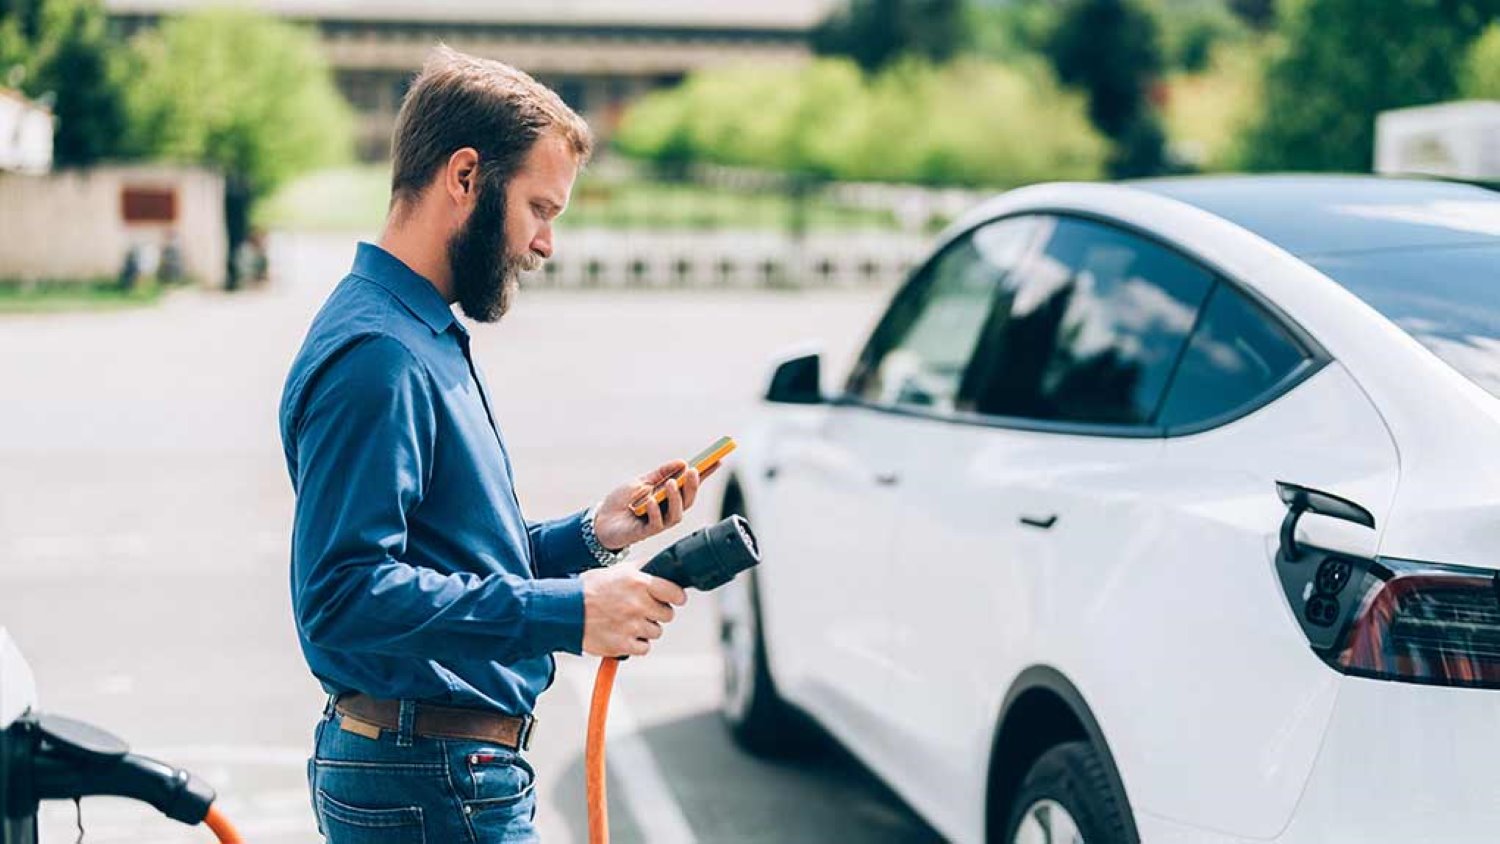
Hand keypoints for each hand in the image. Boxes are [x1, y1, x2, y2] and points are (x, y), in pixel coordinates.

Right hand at [580, 562, 688, 656]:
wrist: (564, 610)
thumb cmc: (588, 589)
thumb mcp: (617, 570)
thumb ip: (642, 568)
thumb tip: (662, 565)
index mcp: (639, 583)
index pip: (675, 593)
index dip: (676, 597)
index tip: (674, 599)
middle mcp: (638, 604)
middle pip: (667, 615)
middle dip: (657, 613)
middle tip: (642, 610)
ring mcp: (631, 626)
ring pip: (656, 632)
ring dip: (646, 629)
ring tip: (627, 621)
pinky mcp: (623, 645)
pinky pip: (644, 648)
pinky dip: (636, 644)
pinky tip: (624, 634)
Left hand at [592, 459, 714, 550]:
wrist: (599, 520)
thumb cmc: (620, 501)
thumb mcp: (640, 481)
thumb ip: (659, 473)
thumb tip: (682, 462)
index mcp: (667, 496)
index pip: (690, 484)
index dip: (705, 474)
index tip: (718, 459)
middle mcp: (667, 510)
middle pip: (688, 500)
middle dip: (692, 486)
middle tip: (693, 471)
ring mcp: (658, 522)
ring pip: (677, 514)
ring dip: (676, 498)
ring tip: (670, 483)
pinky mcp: (646, 532)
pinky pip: (656, 523)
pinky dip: (654, 510)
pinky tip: (649, 500)